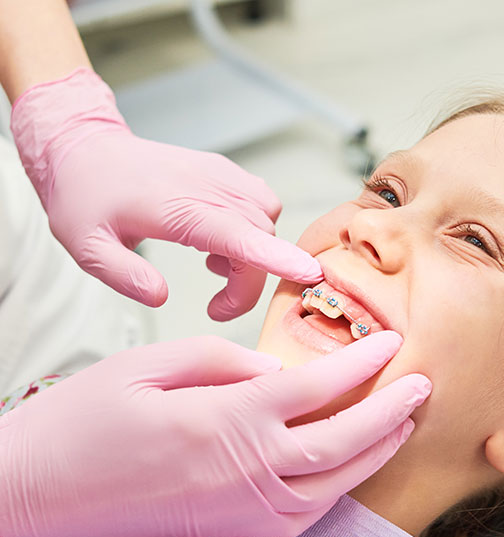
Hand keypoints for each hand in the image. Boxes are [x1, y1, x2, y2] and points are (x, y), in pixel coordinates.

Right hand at [0, 332, 429, 536]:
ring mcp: (242, 507)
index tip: (391, 342)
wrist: (42, 487)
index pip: (315, 387)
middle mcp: (245, 469)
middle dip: (389, 411)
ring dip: (375, 452)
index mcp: (225, 419)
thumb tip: (277, 369)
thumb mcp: (152, 363)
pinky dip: (339, 487)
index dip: (360, 364)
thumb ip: (223, 361)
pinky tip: (350, 465)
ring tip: (401, 422)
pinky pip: (305, 513)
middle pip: (340, 441)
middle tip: (421, 383)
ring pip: (332, 485)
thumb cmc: (88, 417)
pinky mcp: (232, 527)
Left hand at [10, 68, 322, 317]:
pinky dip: (253, 230)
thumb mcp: (87, 247)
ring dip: (254, 252)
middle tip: (216, 305)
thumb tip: (163, 297)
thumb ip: (125, 276)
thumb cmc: (84, 199)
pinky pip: (260, 202)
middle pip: (261, 236)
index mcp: (177, 206)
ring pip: (267, 217)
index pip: (240, 233)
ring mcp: (218, 174)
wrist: (83, 149)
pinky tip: (217, 241)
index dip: (276, 257)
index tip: (307, 275)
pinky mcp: (221, 172)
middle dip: (250, 280)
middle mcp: (207, 185)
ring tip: (212, 265)